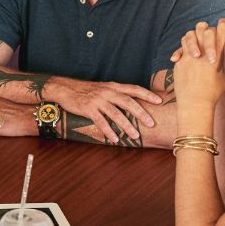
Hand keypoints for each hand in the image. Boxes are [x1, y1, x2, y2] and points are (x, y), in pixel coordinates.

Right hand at [46, 77, 161, 142]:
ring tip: (135, 136)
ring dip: (126, 126)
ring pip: (116, 114)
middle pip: (128, 102)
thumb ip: (116, 94)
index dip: (147, 94)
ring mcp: (98, 100)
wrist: (65, 88)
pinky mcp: (88, 109)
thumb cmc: (85, 90)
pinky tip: (115, 138)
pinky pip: (101, 121)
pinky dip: (109, 131)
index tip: (159, 101)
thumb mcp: (103, 88)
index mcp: (113, 86)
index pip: (134, 89)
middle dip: (141, 113)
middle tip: (151, 123)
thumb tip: (131, 103)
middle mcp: (108, 92)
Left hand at [172, 19, 224, 110]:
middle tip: (206, 33)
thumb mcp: (223, 75)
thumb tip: (222, 55)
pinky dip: (184, 51)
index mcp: (218, 54)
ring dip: (193, 38)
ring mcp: (190, 56)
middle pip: (204, 28)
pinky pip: (180, 49)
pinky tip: (187, 57)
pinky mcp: (179, 62)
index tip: (222, 26)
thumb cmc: (213, 93)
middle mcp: (204, 52)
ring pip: (189, 36)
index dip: (223, 25)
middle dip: (205, 29)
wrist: (195, 104)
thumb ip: (222, 62)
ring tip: (196, 46)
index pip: (222, 30)